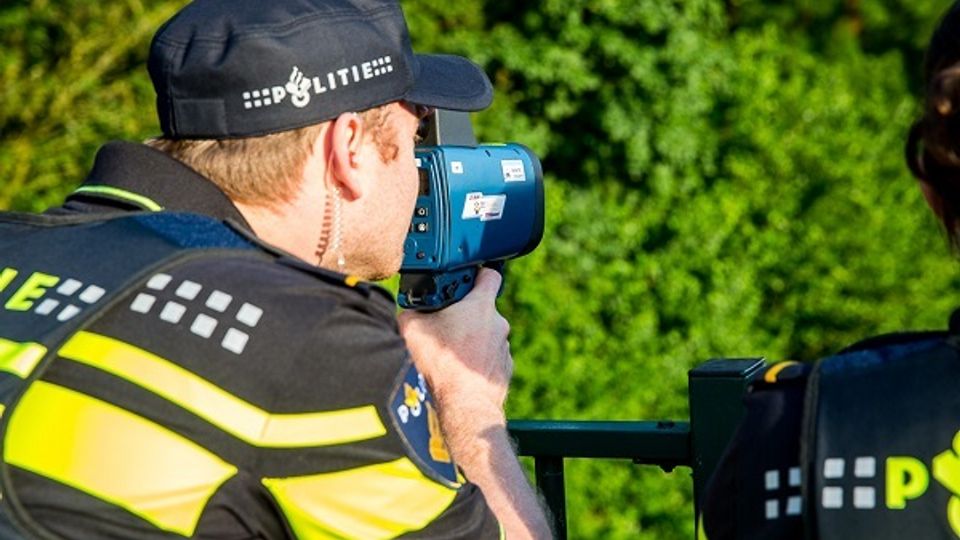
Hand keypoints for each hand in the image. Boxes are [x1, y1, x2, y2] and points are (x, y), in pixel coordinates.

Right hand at [399, 268, 511, 428]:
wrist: (464, 404)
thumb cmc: (443, 365)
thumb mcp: (413, 330)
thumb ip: (411, 312)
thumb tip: (408, 310)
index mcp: (481, 306)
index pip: (490, 275)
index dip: (478, 275)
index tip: (466, 281)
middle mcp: (498, 323)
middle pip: (482, 310)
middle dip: (465, 315)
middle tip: (445, 328)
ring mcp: (504, 347)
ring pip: (486, 335)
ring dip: (472, 340)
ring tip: (450, 355)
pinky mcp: (504, 369)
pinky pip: (489, 358)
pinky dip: (477, 361)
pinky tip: (460, 372)